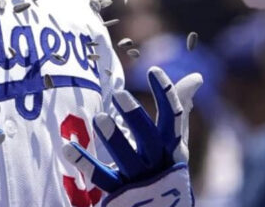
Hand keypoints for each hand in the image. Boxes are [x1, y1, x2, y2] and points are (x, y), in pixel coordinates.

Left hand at [63, 67, 203, 206]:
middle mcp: (158, 163)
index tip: (153, 70)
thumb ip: (181, 109)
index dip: (166, 95)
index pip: (173, 118)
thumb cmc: (168, 168)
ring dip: (113, 139)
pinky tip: (68, 148)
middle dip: (136, 117)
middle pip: (149, 140)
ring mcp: (139, 180)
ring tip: (98, 117)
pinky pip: (102, 179)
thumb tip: (196, 78)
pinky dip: (85, 163)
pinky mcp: (121, 194)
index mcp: (173, 148)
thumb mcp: (177, 141)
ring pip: (127, 160)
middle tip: (119, 94)